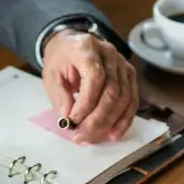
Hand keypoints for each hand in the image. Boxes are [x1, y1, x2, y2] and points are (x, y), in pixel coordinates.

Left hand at [41, 29, 138, 143]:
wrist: (70, 46)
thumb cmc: (61, 60)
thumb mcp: (51, 76)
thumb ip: (60, 97)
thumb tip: (69, 120)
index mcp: (86, 48)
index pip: (94, 77)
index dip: (86, 102)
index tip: (74, 120)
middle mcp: (109, 53)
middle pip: (112, 90)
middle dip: (97, 119)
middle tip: (82, 136)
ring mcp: (122, 63)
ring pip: (124, 98)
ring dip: (110, 122)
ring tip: (94, 137)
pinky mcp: (129, 74)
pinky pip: (132, 100)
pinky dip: (124, 119)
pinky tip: (114, 133)